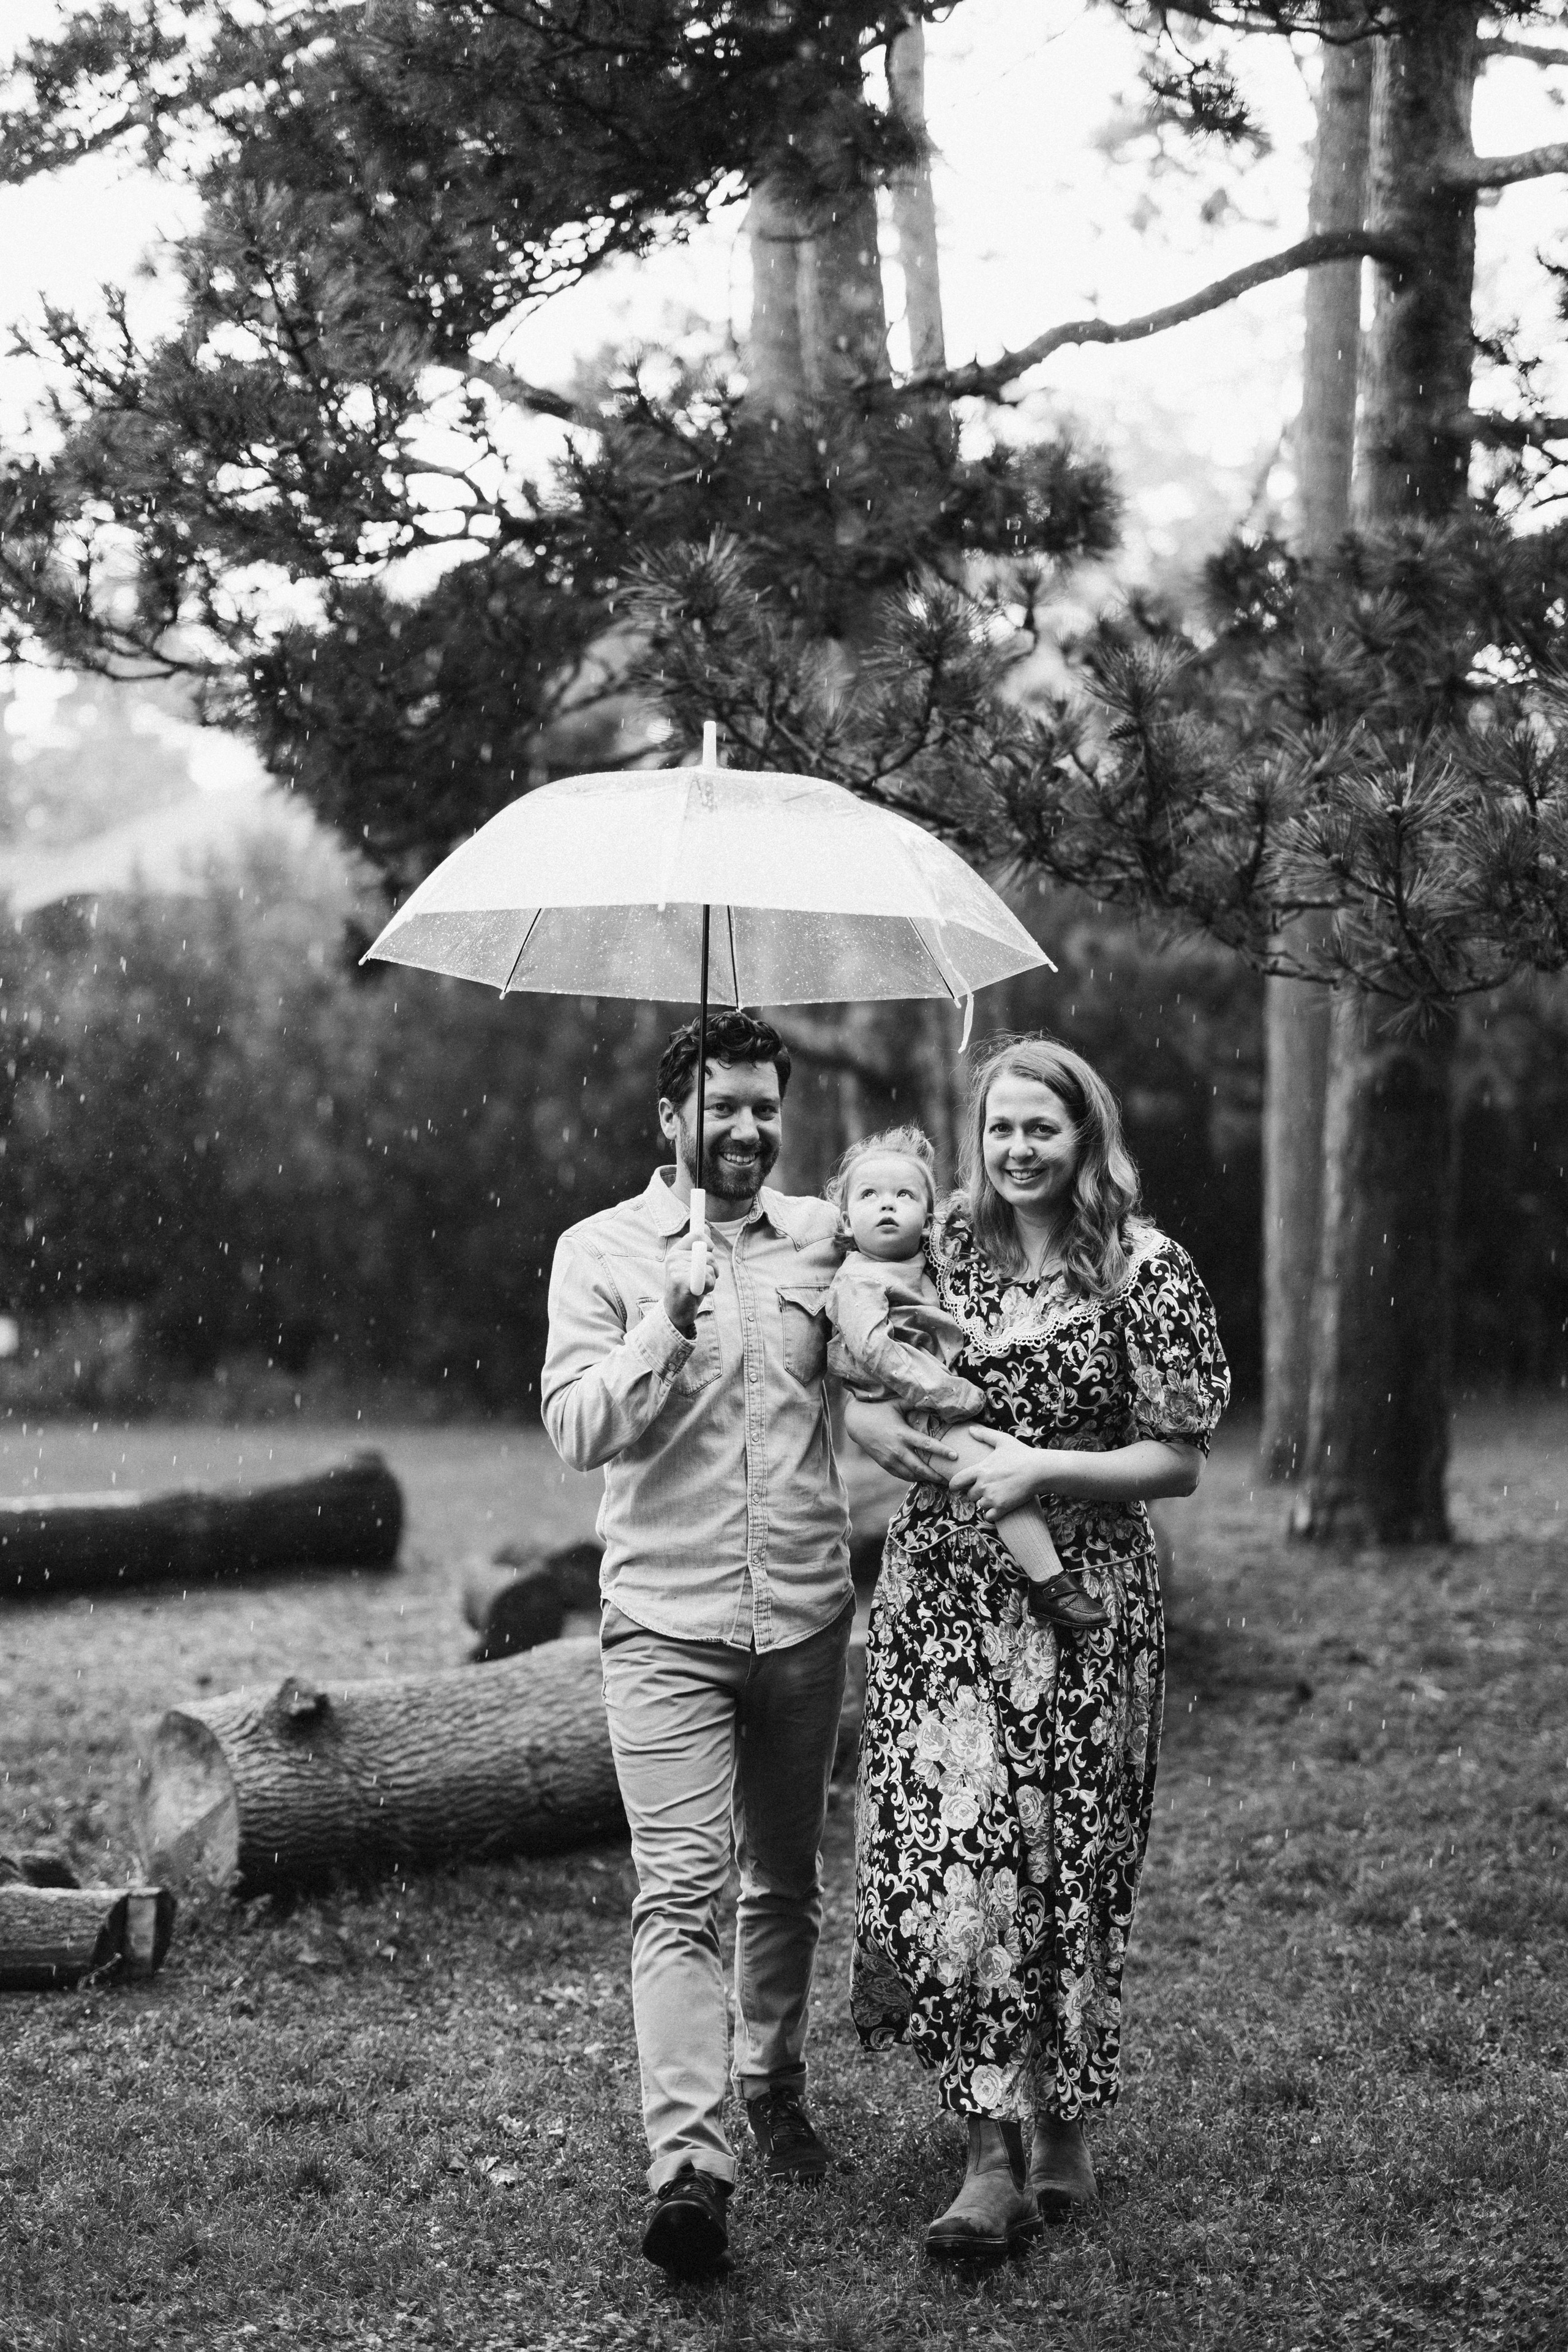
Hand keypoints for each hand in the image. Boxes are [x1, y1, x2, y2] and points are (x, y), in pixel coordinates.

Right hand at [662, 1235, 716, 1335]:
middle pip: (709, 1254)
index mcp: (676, 1251)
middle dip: (713, 1268)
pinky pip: (707, 1279)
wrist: (675, 1311)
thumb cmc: (687, 1287)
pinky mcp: (680, 1282)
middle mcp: (673, 1258)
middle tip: (702, 1279)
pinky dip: (708, 1287)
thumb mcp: (692, 1264)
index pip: (697, 1235)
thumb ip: (698, 1246)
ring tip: (698, 1287)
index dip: (708, 1243)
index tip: (709, 1250)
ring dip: (711, 1281)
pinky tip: (697, 1293)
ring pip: (710, 1268)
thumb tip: (704, 1226)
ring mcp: (675, 1269)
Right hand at [843, 1396, 957, 1483]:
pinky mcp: (885, 1464)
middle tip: (951, 1479)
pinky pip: (901, 1475)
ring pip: (911, 1475)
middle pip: (920, 1467)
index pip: (926, 1445)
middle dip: (936, 1475)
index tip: (955, 1456)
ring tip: (940, 1482)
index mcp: (902, 1434)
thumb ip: (914, 1403)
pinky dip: (914, 1478)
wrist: (856, 1423)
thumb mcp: (896, 1403)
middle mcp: (897, 1450)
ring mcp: (890, 1459)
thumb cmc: (879, 1410)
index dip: (941, 1451)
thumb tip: (934, 1400)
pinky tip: (924, 1478)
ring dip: (926, 1479)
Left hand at [947, 1427, 1043, 1518]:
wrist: (1039, 1470)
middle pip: (970, 1495)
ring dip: (986, 1502)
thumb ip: (985, 1435)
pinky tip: (999, 1507)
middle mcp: (983, 1485)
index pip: (957, 1481)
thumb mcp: (1002, 1440)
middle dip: (976, 1493)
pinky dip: (992, 1514)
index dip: (955, 1485)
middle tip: (987, 1488)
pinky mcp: (1002, 1507)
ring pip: (980, 1505)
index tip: (957, 1487)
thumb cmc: (1022, 1454)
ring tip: (997, 1495)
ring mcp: (992, 1497)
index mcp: (980, 1470)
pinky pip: (989, 1517)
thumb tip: (970, 1429)